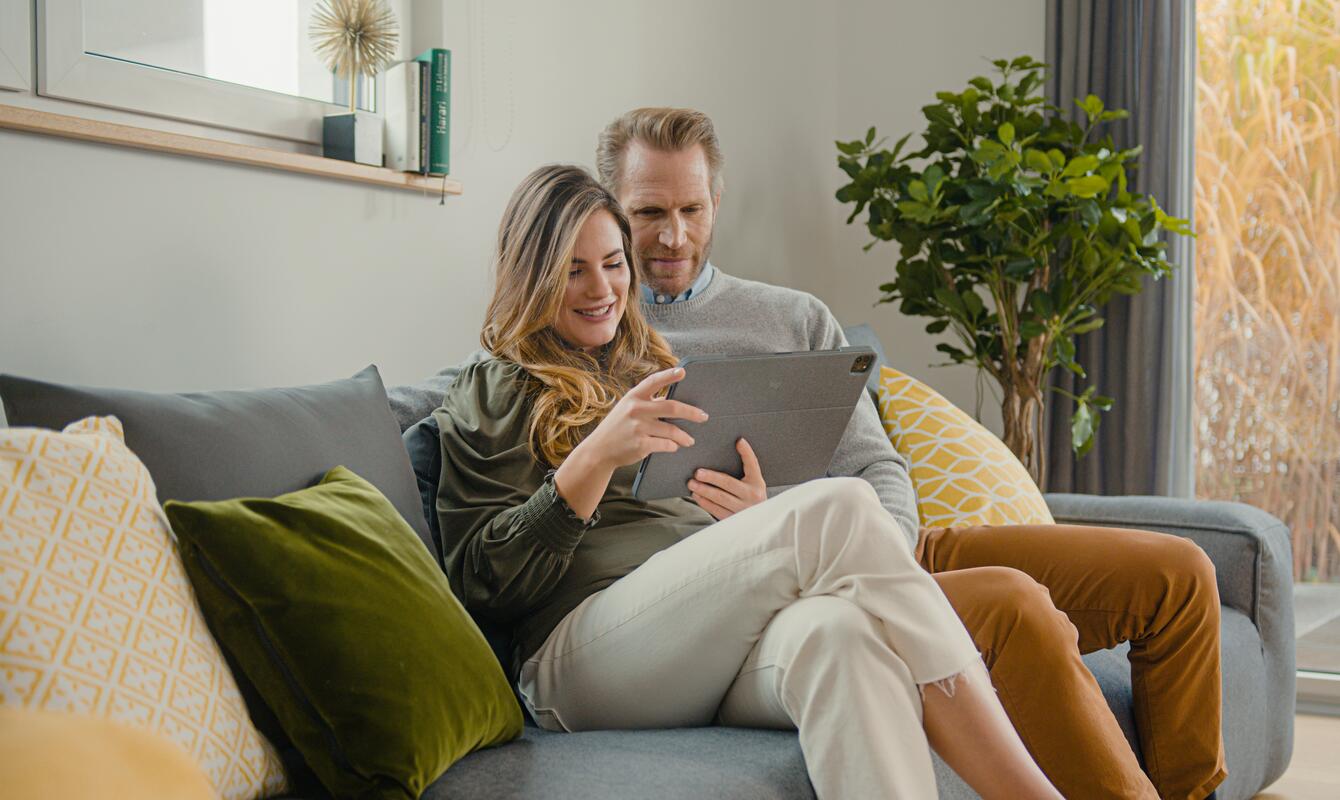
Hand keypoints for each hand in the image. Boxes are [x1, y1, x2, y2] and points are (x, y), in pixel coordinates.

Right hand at [574, 367, 707, 470]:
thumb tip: (672, 400)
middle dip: (692, 412)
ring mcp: (638, 427)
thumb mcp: (627, 409)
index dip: (669, 375)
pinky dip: (673, 446)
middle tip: (703, 416)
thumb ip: (647, 403)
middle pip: (672, 407)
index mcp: (633, 397)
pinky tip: (674, 446)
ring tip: (689, 440)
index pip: (654, 381)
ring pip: (672, 430)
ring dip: (684, 436)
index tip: (683, 371)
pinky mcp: (641, 444)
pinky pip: (666, 445)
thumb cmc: (617, 428)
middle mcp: (636, 409)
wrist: (599, 451)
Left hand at [688, 438, 766, 519]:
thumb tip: (736, 444)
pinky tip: (697, 496)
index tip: (739, 441)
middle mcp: (752, 496)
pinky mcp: (733, 519)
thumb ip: (745, 467)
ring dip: (704, 490)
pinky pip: (716, 510)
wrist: (758, 521)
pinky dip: (705, 503)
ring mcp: (743, 509)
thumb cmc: (751, 496)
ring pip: (720, 498)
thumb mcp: (753, 482)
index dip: (747, 452)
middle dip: (711, 477)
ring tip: (692, 484)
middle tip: (697, 473)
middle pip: (729, 483)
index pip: (753, 464)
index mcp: (757, 483)